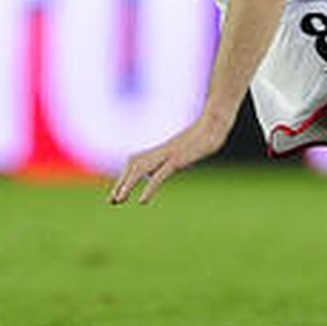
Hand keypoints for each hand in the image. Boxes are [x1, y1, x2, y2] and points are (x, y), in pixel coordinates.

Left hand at [109, 118, 229, 204]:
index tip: (117, 192)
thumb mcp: (187, 149)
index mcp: (162, 149)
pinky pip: (159, 176)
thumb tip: (162, 169)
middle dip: (122, 183)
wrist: (215, 124)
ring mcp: (168, 154)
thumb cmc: (205, 136)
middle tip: (112, 201)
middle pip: (134, 164)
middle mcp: (161, 151)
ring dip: (127, 185)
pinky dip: (149, 188)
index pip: (136, 161)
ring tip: (118, 200)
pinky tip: (142, 201)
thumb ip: (173, 159)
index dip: (125, 176)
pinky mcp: (177, 160)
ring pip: (141, 169)